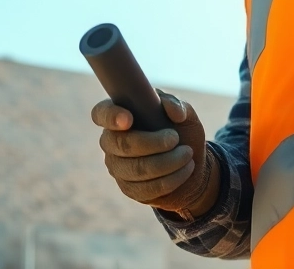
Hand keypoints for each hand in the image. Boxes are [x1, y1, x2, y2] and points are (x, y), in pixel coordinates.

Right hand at [91, 90, 218, 218]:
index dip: (111, 116)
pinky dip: (171, 178)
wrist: (192, 163)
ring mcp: (117, 166)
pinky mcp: (128, 189)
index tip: (129, 120)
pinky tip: (186, 169)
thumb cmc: (182, 132)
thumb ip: (177, 105)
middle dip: (153, 142)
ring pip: (136, 168)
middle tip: (175, 138)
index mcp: (120, 114)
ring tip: (187, 154)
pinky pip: (146, 188)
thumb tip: (173, 111)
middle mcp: (111, 141)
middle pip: (121, 144)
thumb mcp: (185, 113)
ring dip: (168, 162)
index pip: (101, 113)